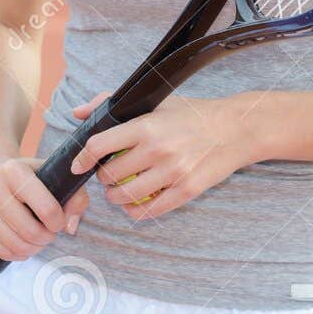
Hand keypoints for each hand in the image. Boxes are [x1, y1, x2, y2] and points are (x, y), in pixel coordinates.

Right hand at [0, 155, 89, 263]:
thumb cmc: (24, 177)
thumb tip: (69, 227)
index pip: (48, 209)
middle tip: (48, 233)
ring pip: (15, 246)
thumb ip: (75, 196)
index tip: (58, 220)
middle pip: (31, 232)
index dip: (59, 222)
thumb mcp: (50, 174)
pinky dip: (16, 254)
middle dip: (46, 238)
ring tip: (35, 238)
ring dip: (33, 248)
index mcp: (13, 170)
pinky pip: (0, 253)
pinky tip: (19, 242)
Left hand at [68, 91, 262, 220]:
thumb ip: (111, 103)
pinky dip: (135, 211)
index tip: (78, 165)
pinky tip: (133, 205)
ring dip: (115, 197)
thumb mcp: (154, 102)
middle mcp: (158, 148)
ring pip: (127, 195)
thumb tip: (77, 112)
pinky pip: (151, 210)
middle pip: (111, 174)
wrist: (235, 128)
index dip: (83, 159)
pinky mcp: (187, 190)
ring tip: (117, 192)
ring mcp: (173, 171)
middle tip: (106, 176)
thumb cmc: (192, 114)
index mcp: (145, 124)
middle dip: (103, 178)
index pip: (100, 145)